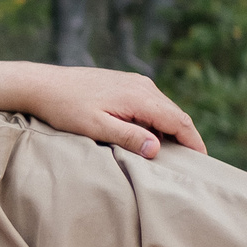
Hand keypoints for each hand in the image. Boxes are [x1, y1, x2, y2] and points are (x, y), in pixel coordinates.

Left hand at [18, 66, 204, 158]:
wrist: (43, 84)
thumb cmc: (66, 108)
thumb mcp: (96, 128)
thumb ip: (128, 137)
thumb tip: (157, 149)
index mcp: (139, 96)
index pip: (179, 121)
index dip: (194, 142)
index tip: (202, 162)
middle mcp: (142, 85)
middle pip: (175, 114)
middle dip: (186, 138)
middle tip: (192, 164)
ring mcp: (134, 82)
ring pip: (164, 109)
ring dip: (170, 130)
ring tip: (172, 155)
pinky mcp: (125, 83)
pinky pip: (151, 104)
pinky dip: (156, 121)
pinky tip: (148, 137)